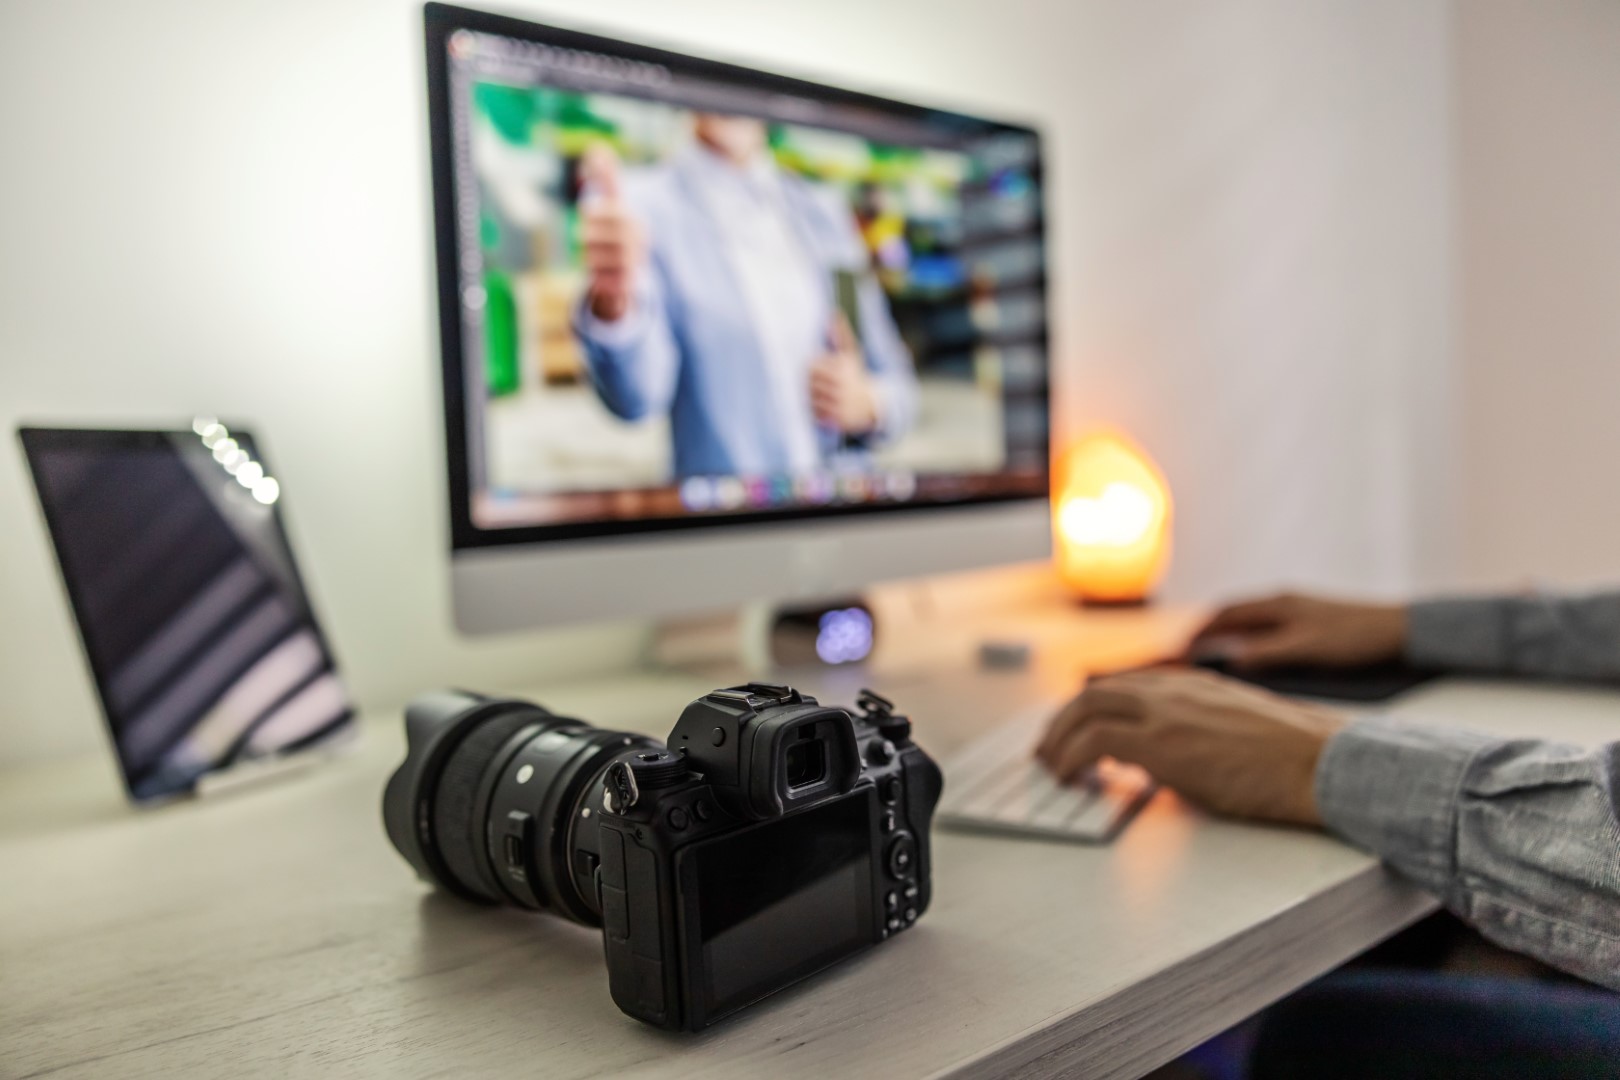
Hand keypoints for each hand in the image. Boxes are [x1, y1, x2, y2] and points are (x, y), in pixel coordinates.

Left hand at [579, 143, 644, 321]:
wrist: (627, 271)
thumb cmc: (613, 231)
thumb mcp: (611, 204)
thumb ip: (604, 178)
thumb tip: (596, 149)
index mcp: (633, 221)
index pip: (615, 214)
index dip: (597, 213)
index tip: (584, 212)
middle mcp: (637, 243)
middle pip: (604, 239)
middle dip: (589, 237)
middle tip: (581, 237)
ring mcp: (633, 264)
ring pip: (600, 261)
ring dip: (590, 258)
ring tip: (588, 255)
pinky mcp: (627, 285)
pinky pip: (605, 282)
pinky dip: (596, 277)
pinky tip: (595, 272)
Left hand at [809, 314, 878, 433]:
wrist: (870, 404)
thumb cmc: (855, 375)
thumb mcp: (852, 354)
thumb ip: (842, 335)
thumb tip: (833, 314)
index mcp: (843, 371)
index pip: (813, 368)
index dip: (806, 369)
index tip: (803, 368)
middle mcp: (842, 389)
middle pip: (809, 385)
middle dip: (803, 383)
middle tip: (798, 381)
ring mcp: (839, 406)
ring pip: (810, 400)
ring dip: (804, 397)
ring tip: (805, 393)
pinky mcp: (837, 420)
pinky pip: (815, 415)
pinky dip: (810, 410)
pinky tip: (812, 405)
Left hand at [1035, 668, 1347, 825]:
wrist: (1323, 765)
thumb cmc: (1295, 760)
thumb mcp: (1238, 732)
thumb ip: (1199, 734)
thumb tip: (1171, 763)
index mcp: (1194, 685)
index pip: (1125, 686)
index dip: (1092, 708)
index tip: (1075, 729)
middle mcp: (1175, 690)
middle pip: (1095, 692)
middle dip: (1063, 721)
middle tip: (1048, 749)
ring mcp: (1167, 712)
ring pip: (1086, 709)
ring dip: (1059, 739)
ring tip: (1051, 767)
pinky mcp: (1162, 742)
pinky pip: (1094, 742)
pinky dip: (1072, 758)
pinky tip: (1071, 780)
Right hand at [1186, 592, 1407, 670]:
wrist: (1400, 631)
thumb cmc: (1354, 638)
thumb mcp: (1305, 649)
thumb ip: (1267, 654)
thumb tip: (1230, 661)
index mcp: (1277, 604)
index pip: (1225, 614)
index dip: (1199, 632)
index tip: (1179, 650)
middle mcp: (1283, 602)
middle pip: (1234, 615)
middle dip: (1208, 632)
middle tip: (1188, 654)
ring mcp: (1297, 610)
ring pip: (1251, 621)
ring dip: (1230, 636)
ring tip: (1214, 658)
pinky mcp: (1310, 621)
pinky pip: (1268, 628)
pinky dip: (1250, 640)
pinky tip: (1254, 657)